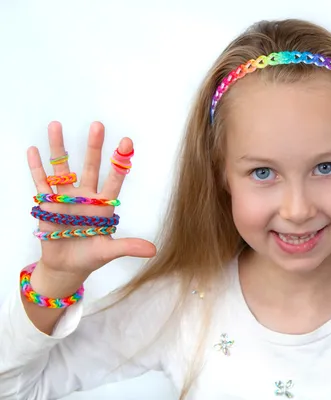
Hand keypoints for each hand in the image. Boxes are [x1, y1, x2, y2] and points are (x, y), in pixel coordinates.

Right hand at [28, 121, 155, 279]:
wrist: (67, 266)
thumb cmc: (90, 257)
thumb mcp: (109, 251)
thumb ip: (128, 247)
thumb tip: (153, 250)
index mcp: (103, 204)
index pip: (114, 179)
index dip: (120, 162)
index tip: (127, 142)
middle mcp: (86, 196)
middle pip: (90, 167)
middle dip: (94, 147)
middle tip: (98, 125)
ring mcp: (66, 198)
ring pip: (62, 168)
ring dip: (58, 148)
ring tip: (56, 125)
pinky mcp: (47, 204)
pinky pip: (41, 183)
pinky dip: (36, 167)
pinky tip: (33, 150)